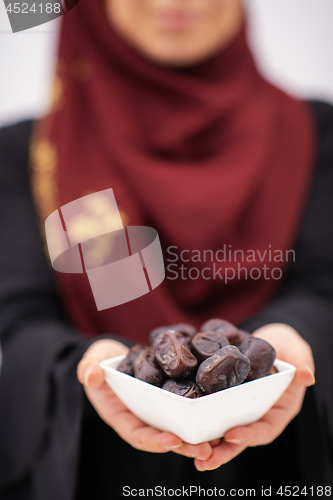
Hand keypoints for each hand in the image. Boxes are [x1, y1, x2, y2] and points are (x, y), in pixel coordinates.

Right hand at [77, 339, 213, 460]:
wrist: (113, 356)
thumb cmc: (99, 360)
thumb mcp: (90, 361)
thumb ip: (88, 368)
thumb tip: (91, 375)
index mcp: (121, 415)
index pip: (137, 434)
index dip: (154, 441)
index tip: (173, 442)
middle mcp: (141, 417)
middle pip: (163, 437)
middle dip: (184, 446)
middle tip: (207, 450)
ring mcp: (156, 410)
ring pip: (178, 427)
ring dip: (197, 436)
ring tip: (220, 440)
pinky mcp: (169, 398)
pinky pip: (185, 410)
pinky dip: (200, 416)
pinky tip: (219, 417)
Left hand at [194, 323, 314, 470]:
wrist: (270, 340)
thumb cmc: (287, 347)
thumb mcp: (297, 351)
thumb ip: (301, 361)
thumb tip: (307, 375)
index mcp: (278, 410)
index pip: (266, 429)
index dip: (251, 435)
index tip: (232, 436)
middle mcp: (257, 414)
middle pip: (240, 438)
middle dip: (222, 451)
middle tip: (203, 459)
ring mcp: (239, 409)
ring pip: (222, 431)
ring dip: (205, 442)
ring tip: (186, 449)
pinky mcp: (223, 398)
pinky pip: (209, 411)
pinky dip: (196, 419)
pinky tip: (179, 425)